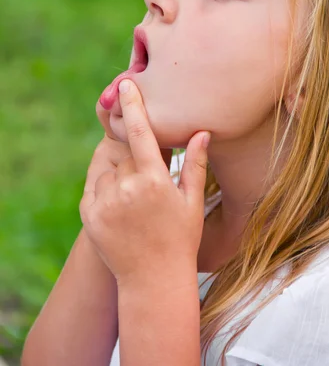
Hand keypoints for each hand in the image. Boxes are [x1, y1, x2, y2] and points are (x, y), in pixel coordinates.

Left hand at [80, 79, 210, 285]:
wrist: (153, 281)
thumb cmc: (180, 239)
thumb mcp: (192, 202)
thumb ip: (195, 164)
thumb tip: (202, 131)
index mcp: (155, 182)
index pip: (142, 134)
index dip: (134, 106)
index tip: (126, 84)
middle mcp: (127, 189)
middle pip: (124, 153)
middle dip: (134, 157)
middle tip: (147, 180)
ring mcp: (104, 203)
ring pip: (107, 168)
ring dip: (118, 172)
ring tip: (136, 198)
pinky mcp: (89, 215)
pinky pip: (94, 185)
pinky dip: (105, 186)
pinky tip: (122, 203)